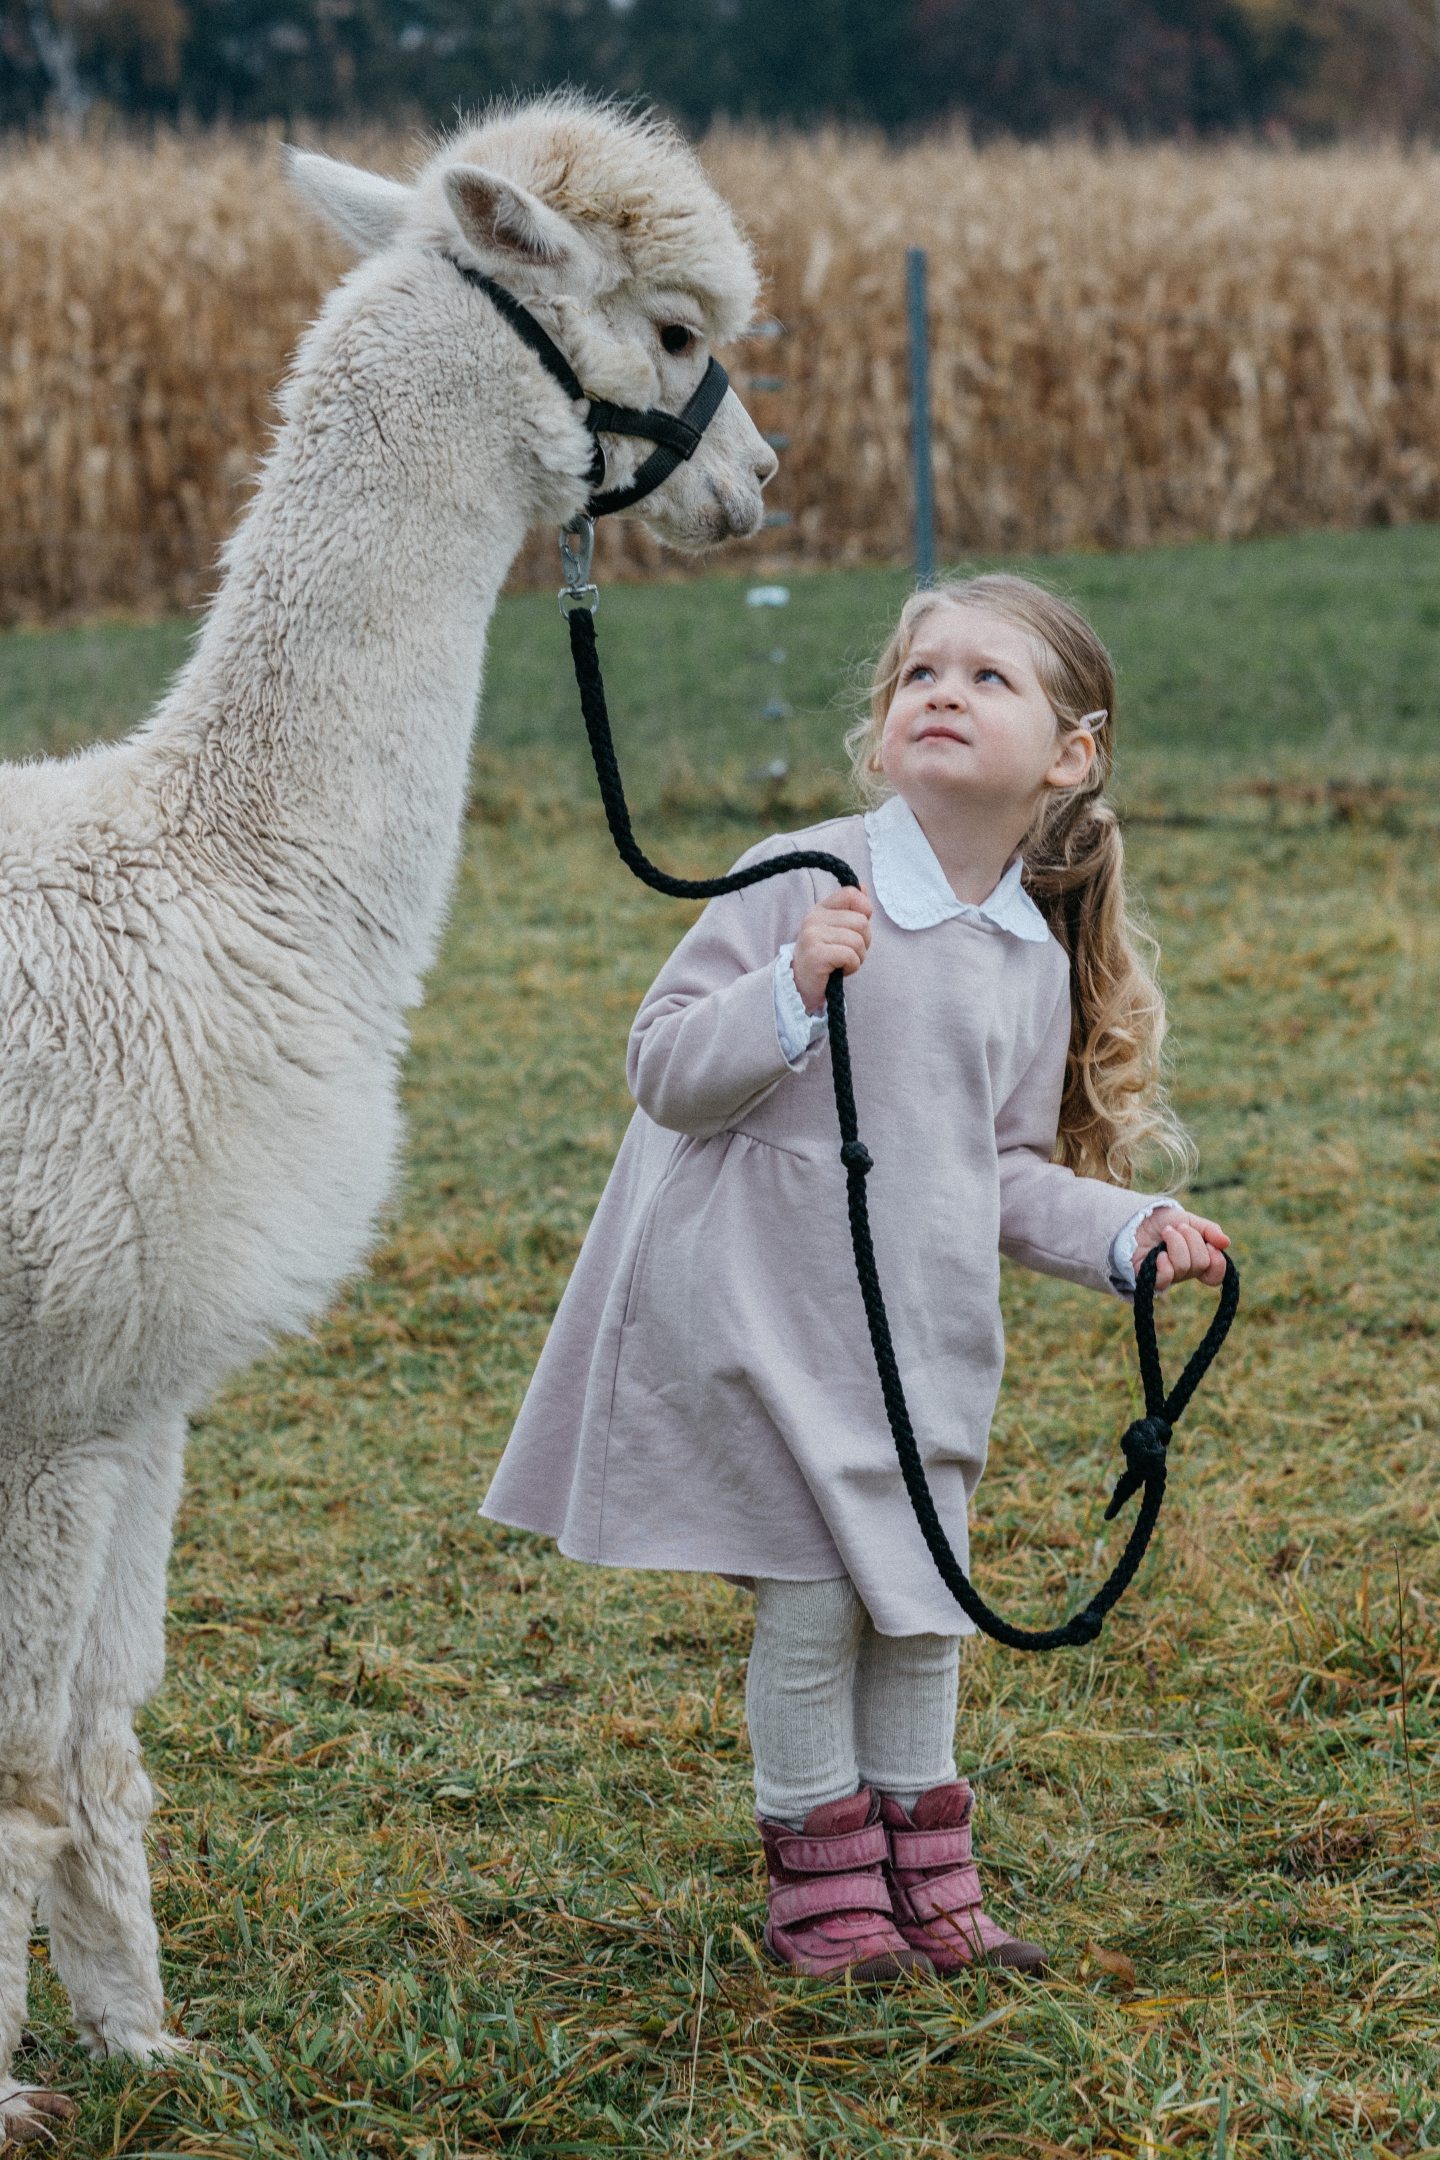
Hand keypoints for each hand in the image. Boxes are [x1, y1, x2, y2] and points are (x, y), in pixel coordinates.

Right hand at [791, 884, 873, 1013]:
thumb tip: (863, 887)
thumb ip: (850, 909)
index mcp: (820, 909)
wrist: (801, 987)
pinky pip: (850, 956)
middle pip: (861, 921)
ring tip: (844, 963)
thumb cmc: (824, 959)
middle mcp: (813, 919)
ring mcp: (812, 936)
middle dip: (864, 942)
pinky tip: (839, 971)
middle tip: (849, 954)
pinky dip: (852, 967)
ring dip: (858, 957)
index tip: (857, 929)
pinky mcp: (816, 955)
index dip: (864, 909)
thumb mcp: (837, 930)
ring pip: (858, 940)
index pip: (851, 894)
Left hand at [1133, 1207, 1229, 1291]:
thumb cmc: (1161, 1222)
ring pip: (1184, 1267)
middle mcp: (1184, 1272)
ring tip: (1166, 1233)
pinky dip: (1164, 1263)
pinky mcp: (1149, 1280)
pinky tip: (1158, 1253)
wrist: (1134, 1218)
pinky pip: (1165, 1279)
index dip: (1218, 1262)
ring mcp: (1167, 1277)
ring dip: (1175, 1243)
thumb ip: (1208, 1230)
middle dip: (1191, 1240)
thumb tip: (1226, 1243)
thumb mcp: (1189, 1220)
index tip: (1210, 1243)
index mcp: (1197, 1260)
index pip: (1216, 1275)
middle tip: (1178, 1228)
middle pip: (1201, 1264)